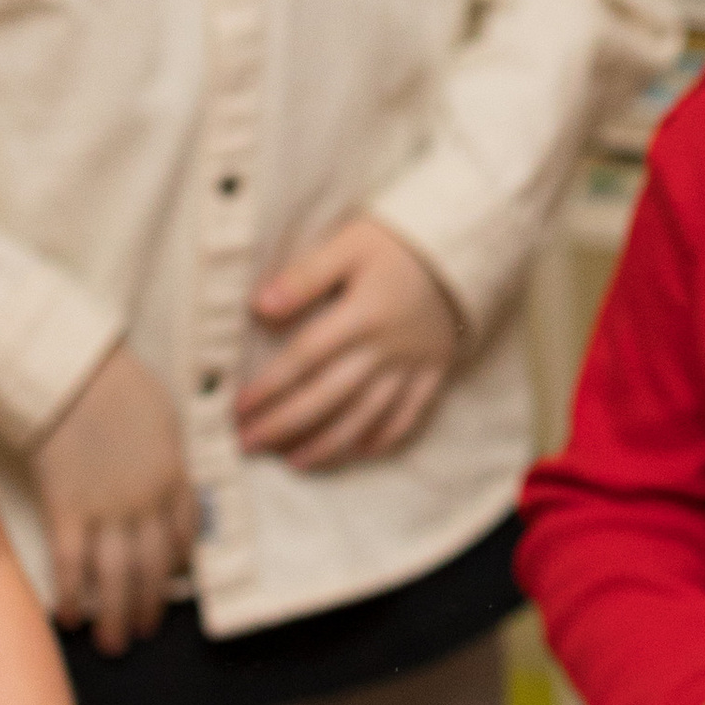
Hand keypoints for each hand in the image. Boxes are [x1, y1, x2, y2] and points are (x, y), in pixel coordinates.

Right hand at [31, 346, 196, 653]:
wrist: (76, 371)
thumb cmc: (120, 383)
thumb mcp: (164, 416)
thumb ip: (167, 452)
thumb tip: (169, 472)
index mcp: (174, 476)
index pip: (184, 533)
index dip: (176, 563)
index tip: (167, 583)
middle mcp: (146, 501)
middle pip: (152, 566)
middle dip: (147, 605)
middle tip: (139, 632)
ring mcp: (107, 507)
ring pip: (116, 574)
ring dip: (116, 613)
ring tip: (113, 642)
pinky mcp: (66, 507)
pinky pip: (71, 562)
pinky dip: (71, 593)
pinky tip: (70, 617)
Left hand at [237, 217, 460, 470]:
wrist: (465, 245)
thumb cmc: (399, 242)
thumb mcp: (349, 243)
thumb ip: (305, 275)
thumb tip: (260, 307)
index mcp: (362, 315)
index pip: (305, 358)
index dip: (270, 386)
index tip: (238, 408)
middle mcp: (386, 348)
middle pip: (328, 395)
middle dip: (285, 424)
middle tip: (248, 445)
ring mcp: (412, 365)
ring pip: (366, 415)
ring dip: (328, 443)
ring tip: (294, 462)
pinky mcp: (434, 371)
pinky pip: (410, 415)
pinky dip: (384, 438)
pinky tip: (359, 452)